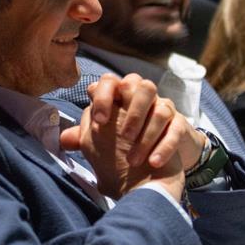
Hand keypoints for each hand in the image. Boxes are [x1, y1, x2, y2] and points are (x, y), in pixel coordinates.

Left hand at [60, 73, 200, 200]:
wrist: (160, 162)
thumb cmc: (127, 146)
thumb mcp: (104, 143)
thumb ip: (84, 139)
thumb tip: (63, 140)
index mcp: (120, 97)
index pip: (109, 81)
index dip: (103, 96)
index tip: (98, 123)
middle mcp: (142, 98)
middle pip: (138, 83)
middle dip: (130, 110)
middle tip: (122, 137)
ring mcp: (164, 109)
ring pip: (160, 106)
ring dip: (146, 133)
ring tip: (134, 159)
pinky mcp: (180, 126)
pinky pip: (175, 130)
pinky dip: (164, 147)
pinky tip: (152, 163)